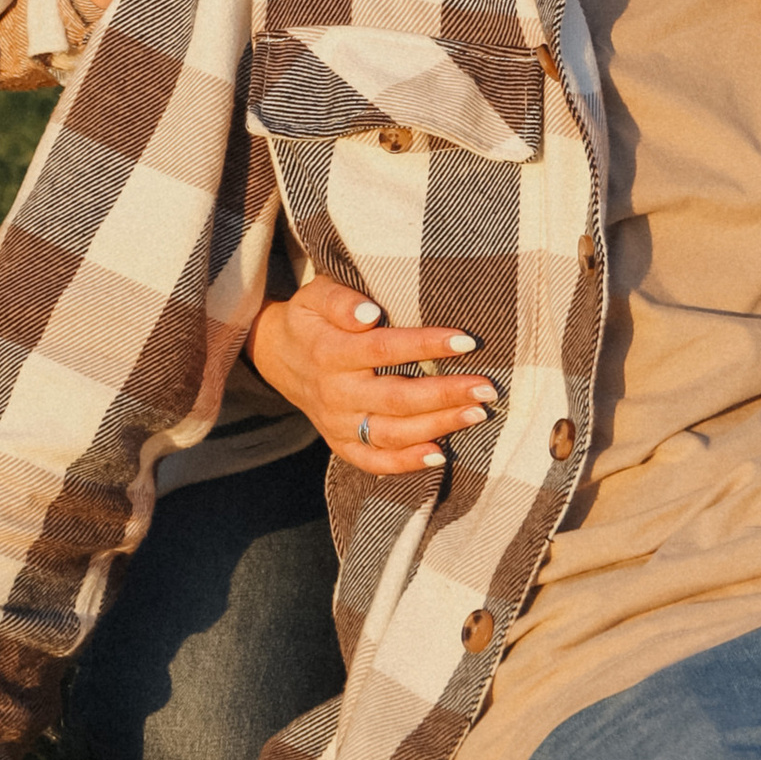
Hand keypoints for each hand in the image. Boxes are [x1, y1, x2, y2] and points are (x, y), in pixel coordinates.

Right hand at [248, 272, 491, 475]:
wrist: (274, 355)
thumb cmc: (309, 319)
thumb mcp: (314, 296)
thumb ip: (340, 300)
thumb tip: (369, 314)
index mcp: (330, 352)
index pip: (383, 348)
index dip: (426, 345)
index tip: (467, 340)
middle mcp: (335, 392)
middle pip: (396, 398)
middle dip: (445, 394)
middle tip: (486, 388)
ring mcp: (338, 423)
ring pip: (392, 433)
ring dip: (437, 426)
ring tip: (477, 414)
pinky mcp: (340, 443)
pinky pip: (374, 461)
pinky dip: (406, 463)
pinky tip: (440, 455)